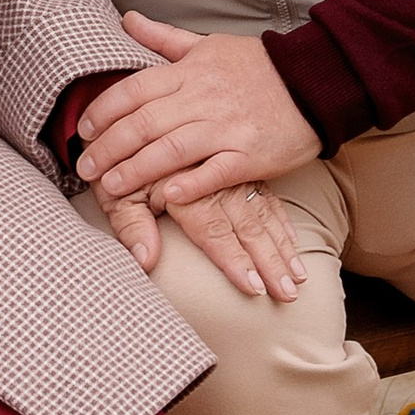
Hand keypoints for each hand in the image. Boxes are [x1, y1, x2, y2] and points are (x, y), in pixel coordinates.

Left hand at [75, 16, 321, 210]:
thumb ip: (163, 39)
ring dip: (135, 171)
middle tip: (86, 169)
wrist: (315, 82)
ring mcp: (227, 127)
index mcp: (190, 71)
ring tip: (110, 189)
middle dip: (109, 148)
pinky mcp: (251, 154)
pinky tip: (167, 196)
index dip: (103, 111)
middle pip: (143, 124)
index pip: (134, 90)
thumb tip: (127, 19)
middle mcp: (203, 98)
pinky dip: (190, 184)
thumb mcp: (208, 46)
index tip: (83, 131)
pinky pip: (216, 172)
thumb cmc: (257, 67)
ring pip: (170, 150)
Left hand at [99, 175, 307, 304]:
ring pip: (261, 212)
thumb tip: (145, 261)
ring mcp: (228, 171)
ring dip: (281, 246)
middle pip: (246, 225)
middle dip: (269, 261)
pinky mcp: (237, 166)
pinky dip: (281, 222)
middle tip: (288, 293)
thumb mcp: (116, 194)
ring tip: (298, 277)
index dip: (234, 261)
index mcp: (183, 183)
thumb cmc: (119, 167)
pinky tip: (293, 244)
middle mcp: (212, 177)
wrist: (131, 121)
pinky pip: (265, 197)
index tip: (253, 288)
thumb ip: (131, 226)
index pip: (213, 231)